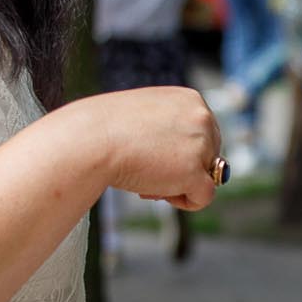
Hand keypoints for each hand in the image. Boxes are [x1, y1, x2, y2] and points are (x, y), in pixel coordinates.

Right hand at [86, 87, 222, 209]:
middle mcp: (203, 117)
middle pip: (209, 156)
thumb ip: (172, 130)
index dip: (181, 152)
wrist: (92, 139)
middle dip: (182, 168)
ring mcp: (201, 144)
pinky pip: (204, 196)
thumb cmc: (108, 129)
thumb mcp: (148, 118)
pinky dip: (186, 202)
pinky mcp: (195, 171)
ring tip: (148, 179)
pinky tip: (159, 193)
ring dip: (180, 184)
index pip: (203, 135)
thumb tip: (192, 160)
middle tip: (148, 170)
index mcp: (191, 100)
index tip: (153, 154)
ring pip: (207, 177)